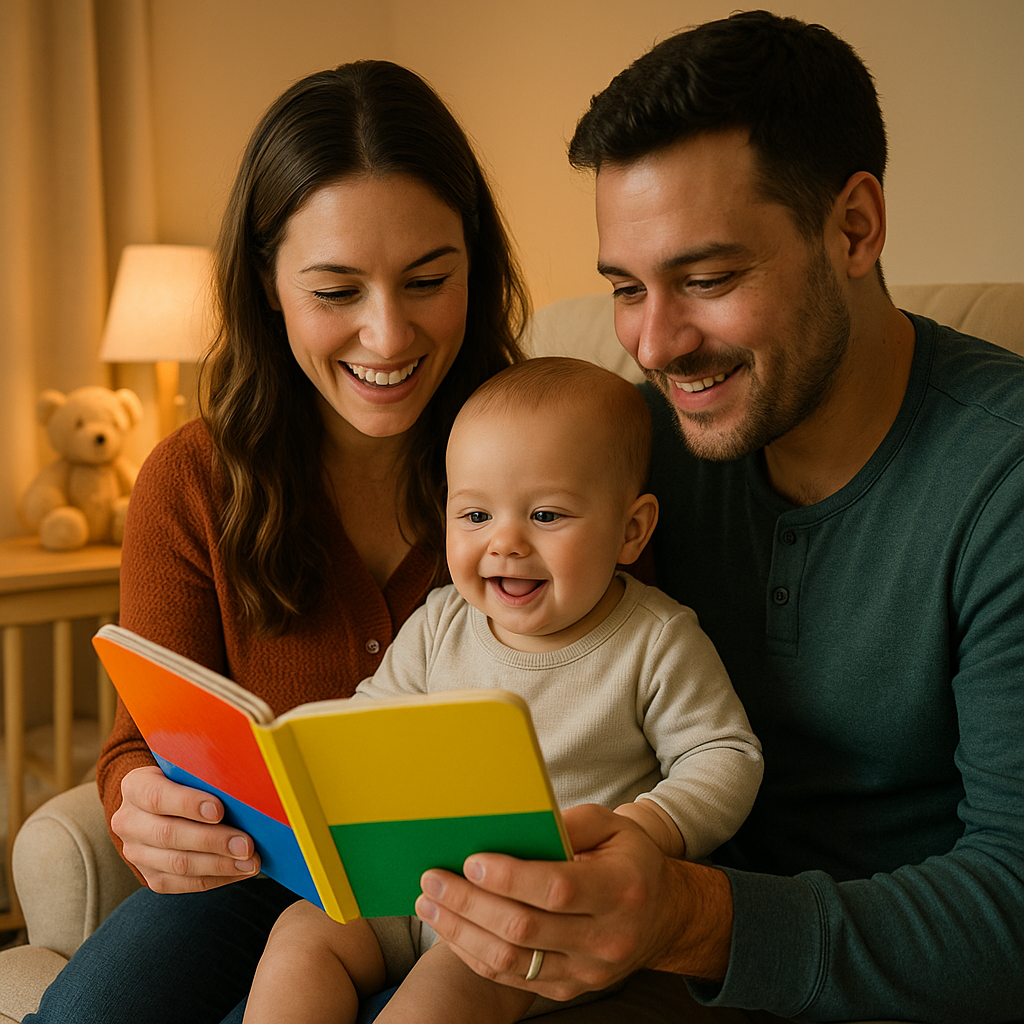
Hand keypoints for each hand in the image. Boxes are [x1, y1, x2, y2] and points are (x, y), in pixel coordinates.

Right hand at [111, 765, 259, 892]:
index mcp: (136, 787)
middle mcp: (129, 822)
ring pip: (178, 864)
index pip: (158, 796)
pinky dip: (216, 877)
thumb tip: (242, 790)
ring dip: (219, 865)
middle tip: (246, 845)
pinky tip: (239, 871)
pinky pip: (183, 883)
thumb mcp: (186, 768)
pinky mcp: (150, 876)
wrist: (157, 804)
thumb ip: (204, 776)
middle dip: (213, 841)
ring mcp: (137, 853)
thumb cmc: (183, 780)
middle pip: (170, 835)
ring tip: (250, 863)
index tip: (219, 810)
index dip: (188, 804)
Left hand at [415, 804, 732, 1000]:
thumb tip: (516, 823)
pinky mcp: (569, 989)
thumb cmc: (629, 860)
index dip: (509, 878)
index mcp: (621, 890)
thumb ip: (571, 822)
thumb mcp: (613, 826)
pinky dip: (475, 954)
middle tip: (432, 879)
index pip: (556, 889)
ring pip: (512, 961)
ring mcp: (587, 971)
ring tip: (429, 905)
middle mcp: (606, 938)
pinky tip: (451, 931)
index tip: (470, 862)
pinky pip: (512, 979)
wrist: (664, 918)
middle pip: (524, 928)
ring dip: (461, 932)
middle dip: (469, 903)